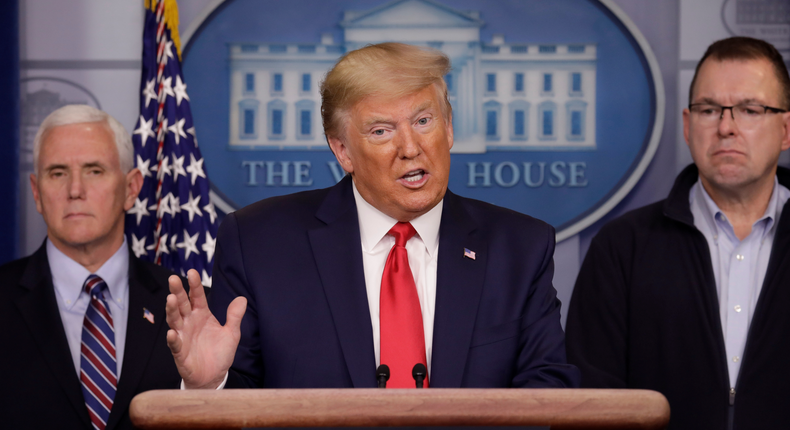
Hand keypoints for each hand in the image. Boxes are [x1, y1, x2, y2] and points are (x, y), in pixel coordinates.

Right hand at [165, 269, 246, 388]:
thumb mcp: (232, 333)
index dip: (194, 285)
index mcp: (202, 315)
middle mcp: (190, 323)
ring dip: (172, 310)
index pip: (197, 297)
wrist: (214, 377)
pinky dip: (173, 339)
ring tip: (171, 299)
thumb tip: (242, 298)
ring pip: (175, 320)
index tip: (192, 272)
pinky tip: (173, 332)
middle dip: (178, 292)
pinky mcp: (180, 353)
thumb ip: (234, 316)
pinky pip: (175, 345)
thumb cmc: (220, 353)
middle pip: (182, 304)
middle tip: (173, 279)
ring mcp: (184, 337)